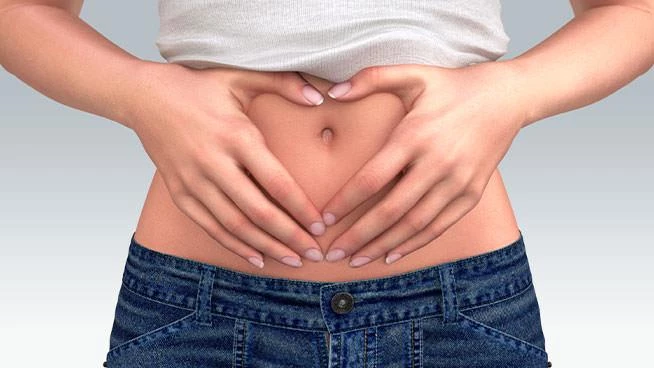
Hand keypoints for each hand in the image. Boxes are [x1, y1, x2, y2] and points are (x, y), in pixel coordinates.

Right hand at [126, 62, 326, 268]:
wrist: (143, 97)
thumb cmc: (195, 86)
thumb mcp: (240, 77)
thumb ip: (283, 83)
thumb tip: (321, 95)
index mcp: (235, 136)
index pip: (276, 183)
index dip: (301, 209)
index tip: (320, 226)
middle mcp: (214, 164)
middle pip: (259, 212)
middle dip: (291, 237)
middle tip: (314, 252)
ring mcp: (193, 182)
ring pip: (235, 226)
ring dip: (267, 246)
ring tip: (293, 259)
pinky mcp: (179, 194)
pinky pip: (211, 227)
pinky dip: (235, 245)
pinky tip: (257, 257)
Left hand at [319, 61, 526, 266]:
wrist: (508, 97)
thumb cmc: (456, 86)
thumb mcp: (414, 74)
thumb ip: (371, 78)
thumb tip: (331, 92)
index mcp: (416, 136)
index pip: (372, 178)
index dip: (346, 202)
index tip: (325, 218)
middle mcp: (437, 164)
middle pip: (390, 210)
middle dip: (358, 235)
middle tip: (332, 252)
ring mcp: (457, 182)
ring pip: (413, 224)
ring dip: (382, 245)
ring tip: (356, 259)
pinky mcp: (471, 194)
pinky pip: (438, 226)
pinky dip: (413, 243)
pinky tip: (391, 254)